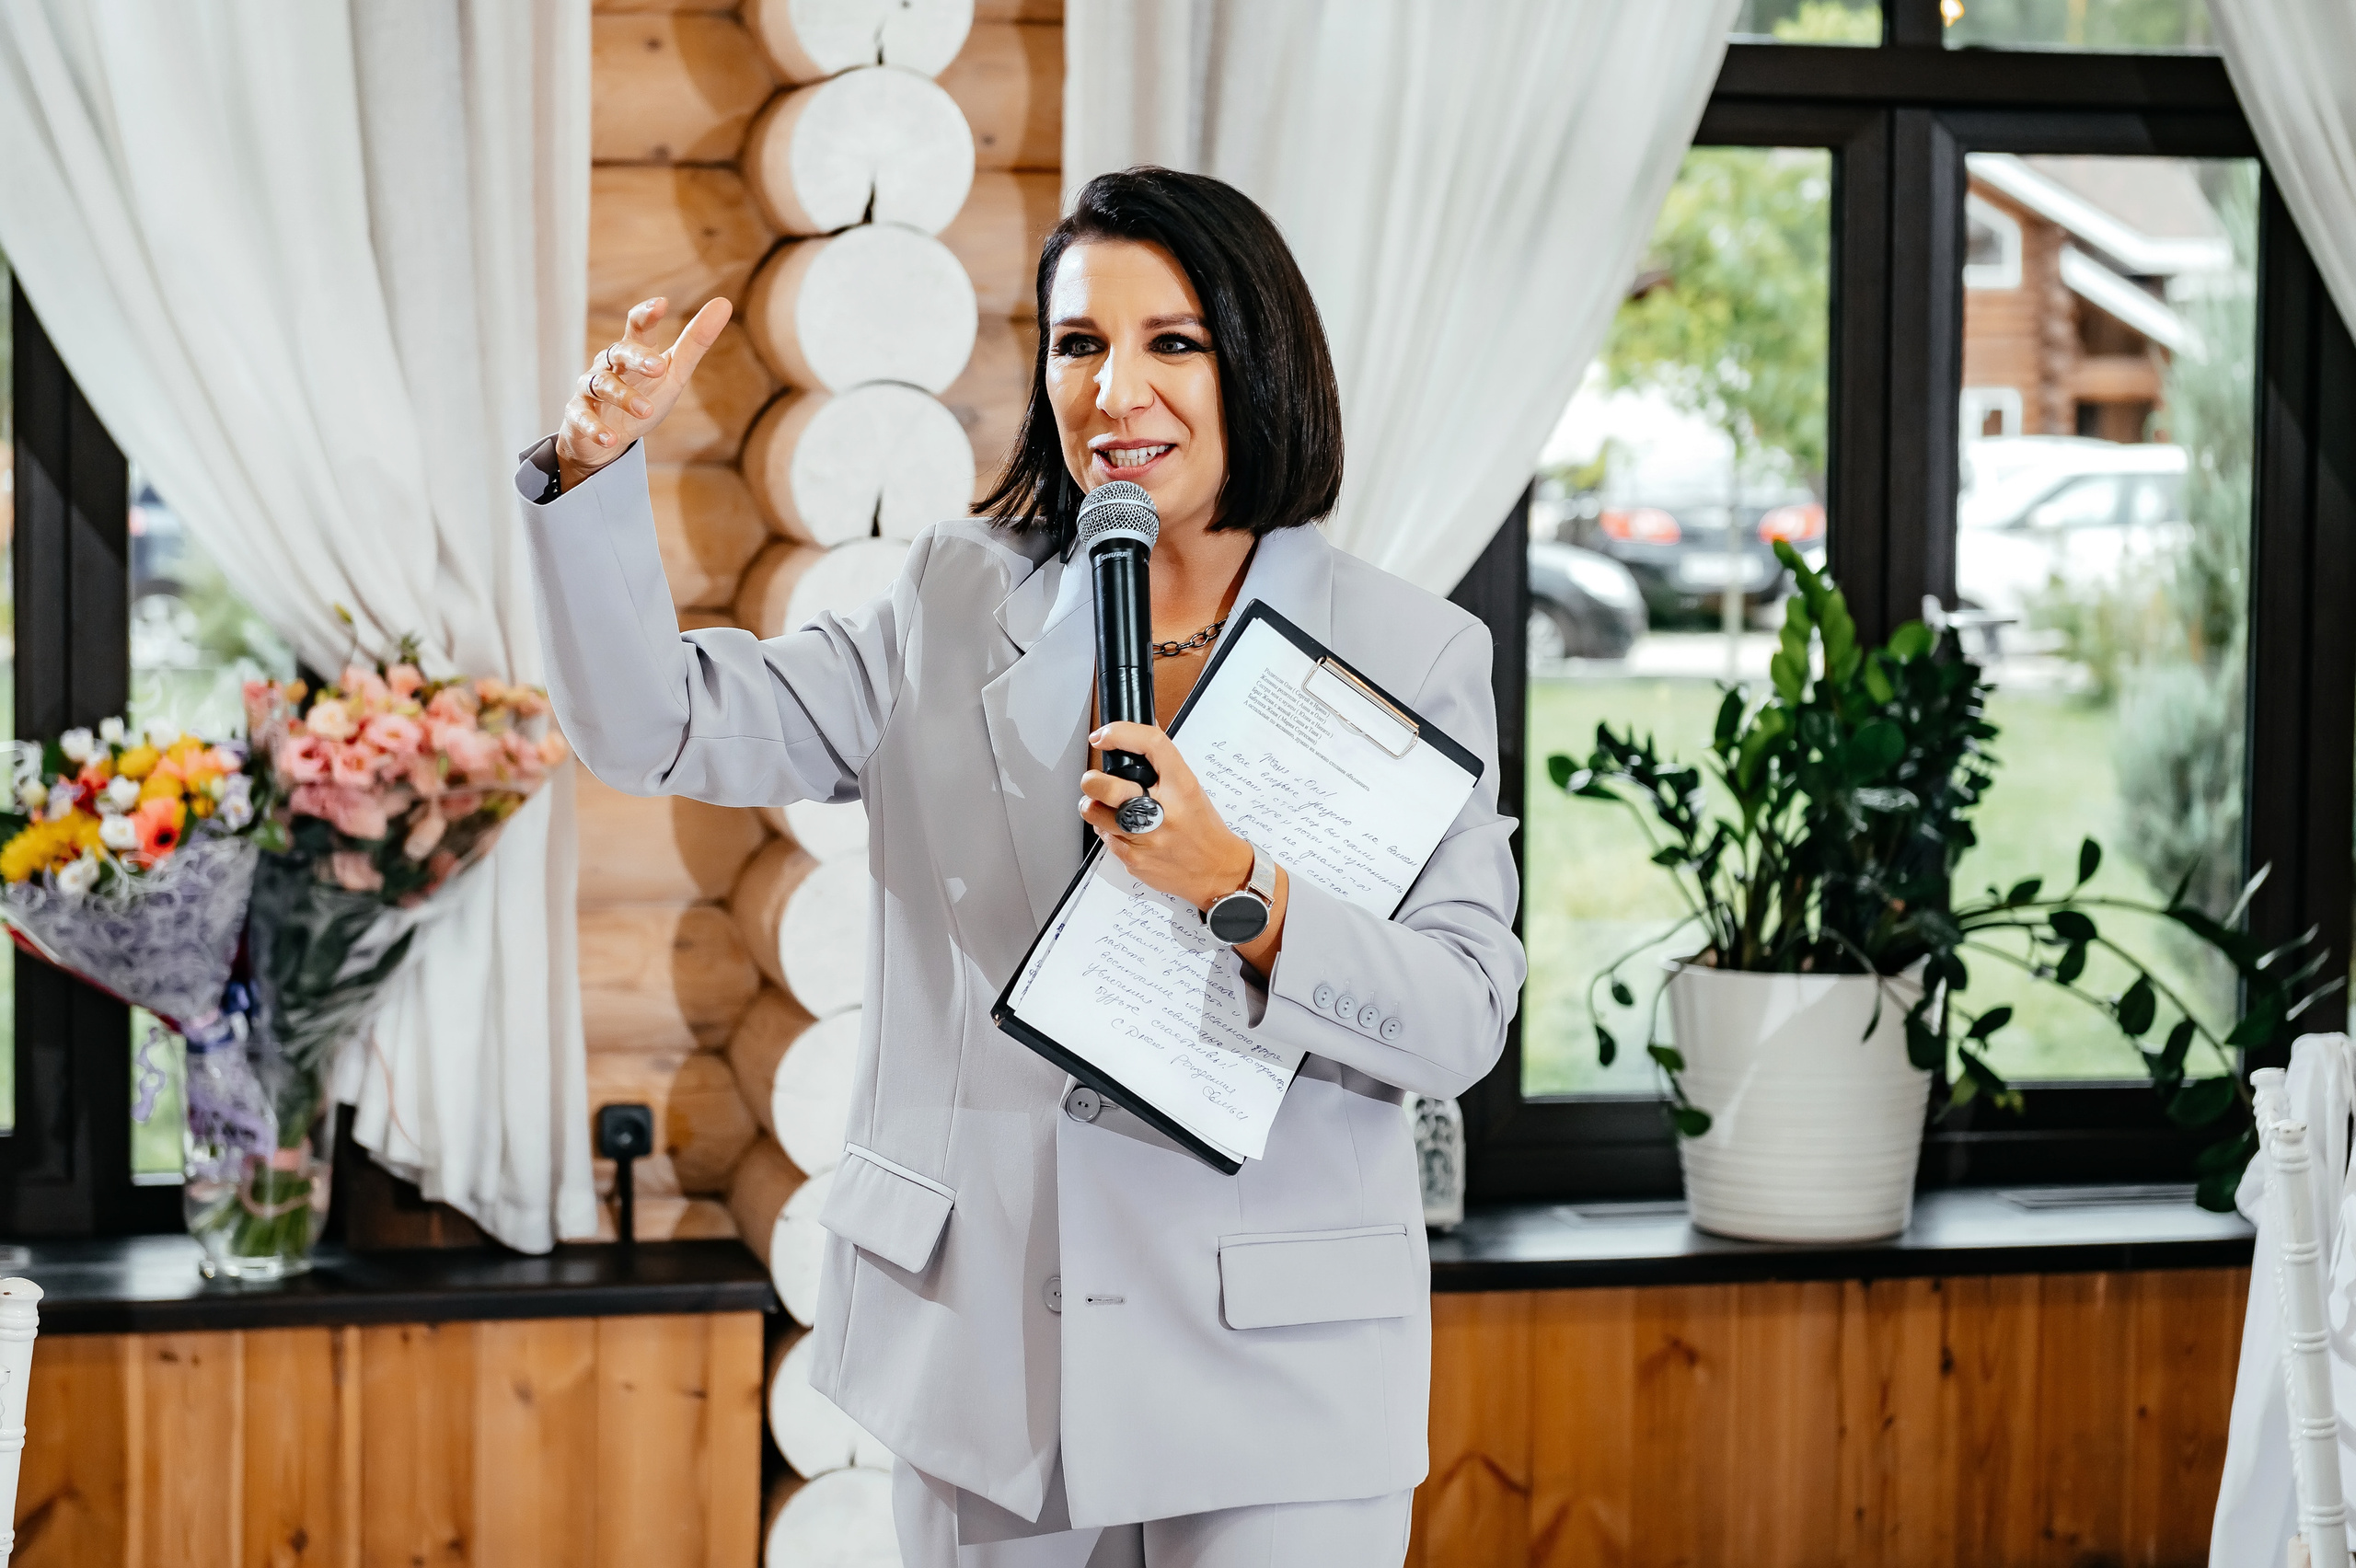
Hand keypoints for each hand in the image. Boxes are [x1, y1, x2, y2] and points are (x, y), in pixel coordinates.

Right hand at [557, 296, 733, 489]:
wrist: (609, 437)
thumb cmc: (644, 396)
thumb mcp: (673, 373)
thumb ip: (695, 342)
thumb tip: (723, 303)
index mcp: (633, 351)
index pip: (637, 327)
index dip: (647, 314)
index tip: (661, 304)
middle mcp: (608, 364)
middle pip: (620, 353)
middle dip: (638, 358)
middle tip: (659, 368)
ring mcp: (590, 389)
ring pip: (603, 384)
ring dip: (624, 396)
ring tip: (645, 411)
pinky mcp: (578, 415)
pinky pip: (583, 418)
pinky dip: (596, 428)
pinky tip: (611, 439)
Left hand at [1080, 723, 1252, 909]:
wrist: (1217, 870)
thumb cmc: (1203, 828)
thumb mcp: (1190, 788)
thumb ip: (1163, 763)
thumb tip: (1135, 736)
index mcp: (1182, 787)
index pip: (1151, 745)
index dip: (1120, 734)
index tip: (1103, 737)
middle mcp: (1163, 811)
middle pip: (1108, 787)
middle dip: (1092, 780)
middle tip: (1094, 780)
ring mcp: (1146, 838)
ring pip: (1096, 813)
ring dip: (1094, 806)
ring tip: (1103, 805)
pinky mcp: (1134, 859)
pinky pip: (1104, 837)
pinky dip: (1107, 829)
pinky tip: (1121, 829)